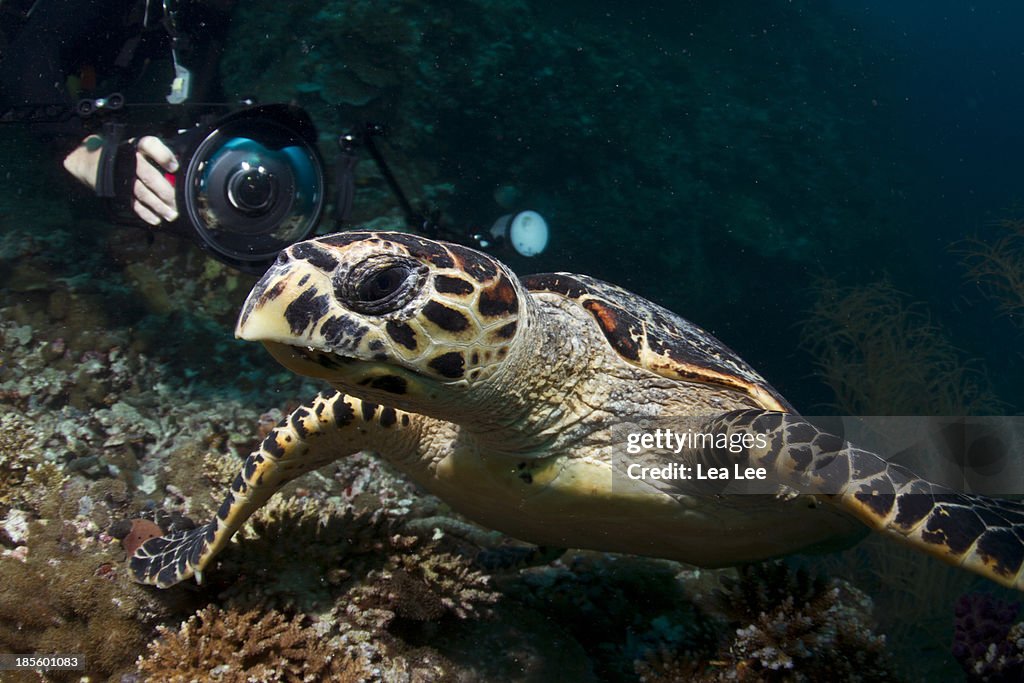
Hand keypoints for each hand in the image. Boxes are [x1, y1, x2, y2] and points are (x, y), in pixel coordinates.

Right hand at [63, 135, 179, 225]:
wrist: (91, 161)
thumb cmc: (127, 154)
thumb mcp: (140, 148)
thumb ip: (161, 156)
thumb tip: (186, 168)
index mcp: (137, 146)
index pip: (150, 145)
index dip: (163, 155)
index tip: (175, 167)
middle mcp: (129, 160)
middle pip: (149, 176)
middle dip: (165, 192)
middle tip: (178, 202)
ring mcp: (122, 177)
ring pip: (142, 193)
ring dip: (159, 206)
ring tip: (172, 215)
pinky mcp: (117, 192)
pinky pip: (132, 204)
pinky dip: (145, 213)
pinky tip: (156, 220)